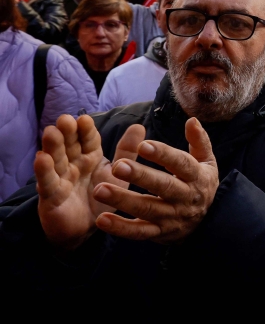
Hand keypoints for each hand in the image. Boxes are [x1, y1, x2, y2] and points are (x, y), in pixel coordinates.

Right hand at [35, 115, 145, 249]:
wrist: (87, 229)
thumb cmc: (103, 197)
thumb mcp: (118, 174)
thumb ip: (127, 151)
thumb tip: (139, 125)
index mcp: (91, 157)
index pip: (88, 140)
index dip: (86, 130)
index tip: (84, 119)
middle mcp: (74, 164)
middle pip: (69, 145)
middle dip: (67, 132)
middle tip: (65, 119)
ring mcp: (60, 178)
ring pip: (56, 160)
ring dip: (52, 146)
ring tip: (50, 132)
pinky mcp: (51, 196)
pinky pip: (47, 182)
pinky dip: (44, 171)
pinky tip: (41, 158)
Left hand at [92, 118, 218, 242]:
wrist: (209, 223)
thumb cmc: (201, 184)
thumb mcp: (206, 161)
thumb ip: (199, 141)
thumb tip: (191, 120)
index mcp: (196, 176)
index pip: (180, 164)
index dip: (162, 154)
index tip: (143, 146)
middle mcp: (185, 197)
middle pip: (162, 186)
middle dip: (140, 176)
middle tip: (117, 166)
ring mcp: (172, 217)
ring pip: (147, 209)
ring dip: (123, 200)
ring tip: (99, 189)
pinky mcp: (159, 233)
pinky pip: (139, 232)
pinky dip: (120, 228)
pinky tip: (102, 220)